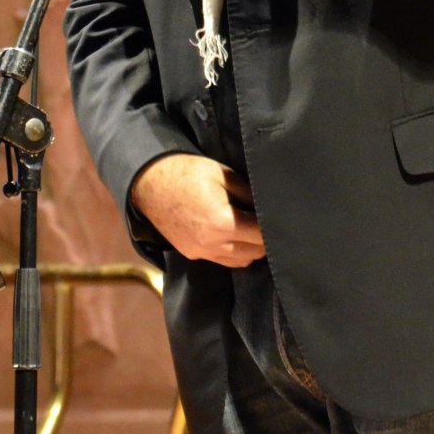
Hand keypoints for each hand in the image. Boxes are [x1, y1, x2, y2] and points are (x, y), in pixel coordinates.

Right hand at [130, 153, 265, 267]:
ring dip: (252, 248)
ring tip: (254, 228)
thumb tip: (270, 205)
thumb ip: (250, 194)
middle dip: (266, 238)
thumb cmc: (188, 173)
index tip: (283, 218)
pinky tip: (237, 235)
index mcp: (222, 222)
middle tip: (270, 221)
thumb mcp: (224, 175)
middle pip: (255, 251)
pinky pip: (224, 260)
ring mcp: (201, 251)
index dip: (275, 226)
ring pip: (242, 260)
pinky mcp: (192, 253)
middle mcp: (212, 243)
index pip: (262, 234)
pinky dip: (236, 252)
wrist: (149, 183)